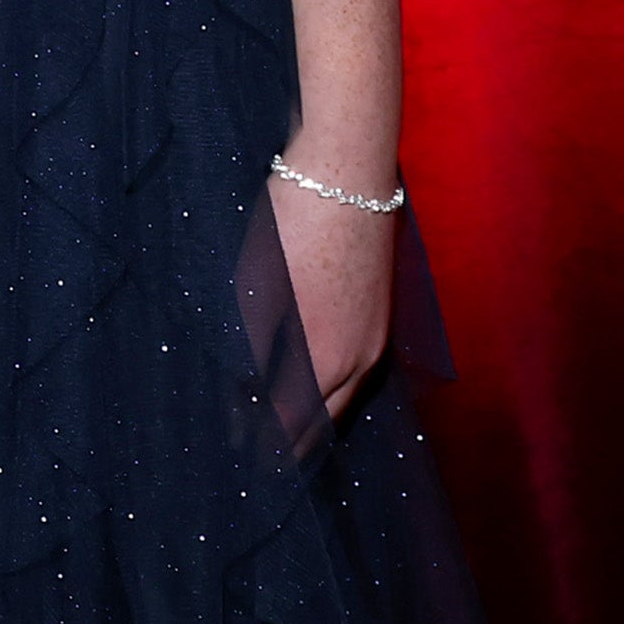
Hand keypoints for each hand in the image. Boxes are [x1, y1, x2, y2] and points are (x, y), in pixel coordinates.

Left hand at [267, 169, 398, 428]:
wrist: (347, 170)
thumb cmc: (294, 226)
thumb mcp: (260, 288)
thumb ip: (257, 346)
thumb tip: (248, 386)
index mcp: (325, 356)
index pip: (293, 420)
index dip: (265, 438)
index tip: (242, 451)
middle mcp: (360, 358)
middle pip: (326, 417)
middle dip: (294, 438)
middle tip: (262, 453)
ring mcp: (376, 335)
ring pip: (346, 394)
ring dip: (317, 413)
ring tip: (286, 427)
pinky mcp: (381, 312)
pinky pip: (359, 369)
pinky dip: (335, 385)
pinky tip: (317, 381)